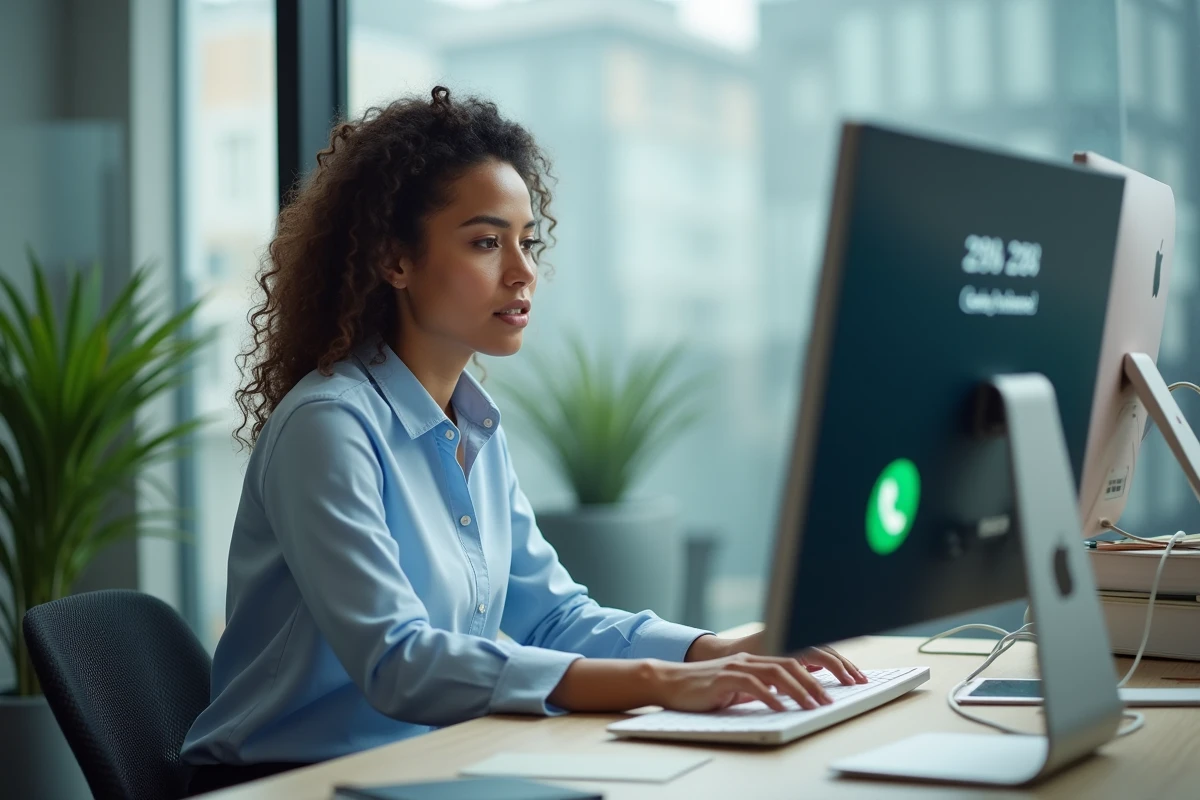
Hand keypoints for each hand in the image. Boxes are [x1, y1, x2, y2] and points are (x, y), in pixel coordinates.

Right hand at [648, 653, 836, 712]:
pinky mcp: (723, 678)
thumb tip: (785, 697)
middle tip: (830, 701)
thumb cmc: (704, 688)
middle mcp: (749, 659)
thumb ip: (760, 688)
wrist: (670, 682)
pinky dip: (769, 697)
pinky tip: (780, 708)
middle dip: (814, 683)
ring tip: (813, 705)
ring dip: (798, 690)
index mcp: (755, 660)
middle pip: (791, 664)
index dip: (818, 671)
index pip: (794, 660)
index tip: (836, 685)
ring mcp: (736, 667)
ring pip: (776, 673)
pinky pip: (752, 685)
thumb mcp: (737, 687)